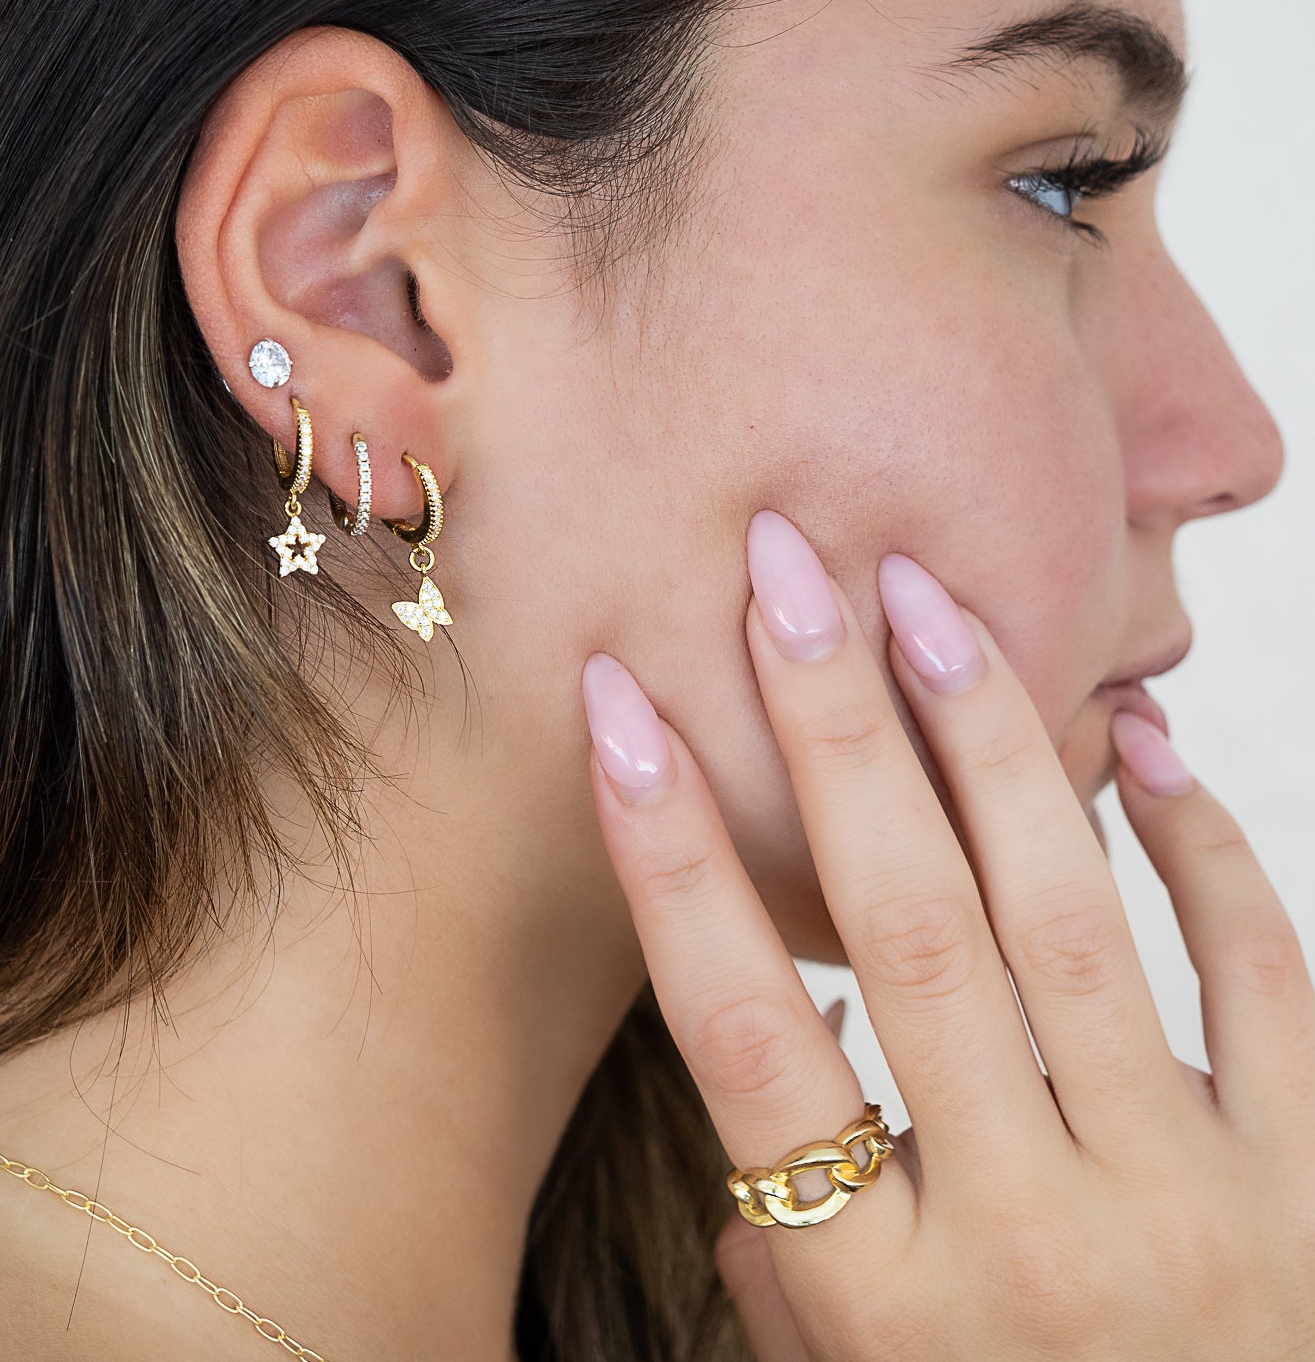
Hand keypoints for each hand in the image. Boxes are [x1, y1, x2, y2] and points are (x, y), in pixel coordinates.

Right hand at [580, 510, 1314, 1360]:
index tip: (618, 712)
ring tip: (928, 603)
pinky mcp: (1314, 1186)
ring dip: (987, 743)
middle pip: (908, 934)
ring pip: (1071, 924)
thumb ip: (791, 1277)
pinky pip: (1269, 981)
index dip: (670, 861)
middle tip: (785, 573)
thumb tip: (759, 1145)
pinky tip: (1143, 740)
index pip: (741, 1037)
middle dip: (830, 732)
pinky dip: (1202, 845)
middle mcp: (1028, 1237)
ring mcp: (1190, 1205)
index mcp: (882, 1301)